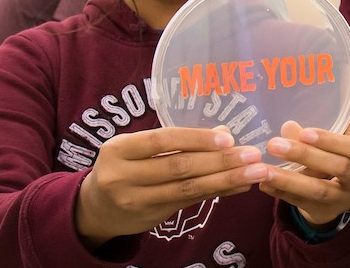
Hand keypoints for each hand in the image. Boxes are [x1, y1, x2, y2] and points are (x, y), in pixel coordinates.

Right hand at [76, 127, 266, 248]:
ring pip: (187, 189)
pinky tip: (239, 186)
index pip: (162, 140)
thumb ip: (178, 142)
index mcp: (118, 149)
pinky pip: (190, 202)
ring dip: (226, 180)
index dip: (196, 139)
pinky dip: (217, 192)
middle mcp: (123, 176)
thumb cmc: (124, 166)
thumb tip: (224, 132)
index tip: (228, 138)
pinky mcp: (150, 217)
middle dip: (220, 161)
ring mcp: (135, 200)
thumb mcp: (139, 148)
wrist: (95, 207)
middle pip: (179, 167)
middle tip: (253, 155)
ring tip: (255, 172)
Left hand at [259, 120, 349, 224]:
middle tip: (274, 144)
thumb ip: (311, 137)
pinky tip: (264, 185)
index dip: (331, 141)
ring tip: (264, 170)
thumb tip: (288, 126)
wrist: (341, 193)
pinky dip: (282, 193)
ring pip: (318, 189)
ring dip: (288, 179)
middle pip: (339, 168)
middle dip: (305, 155)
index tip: (304, 133)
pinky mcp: (326, 212)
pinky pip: (302, 203)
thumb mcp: (332, 146)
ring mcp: (344, 199)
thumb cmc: (339, 158)